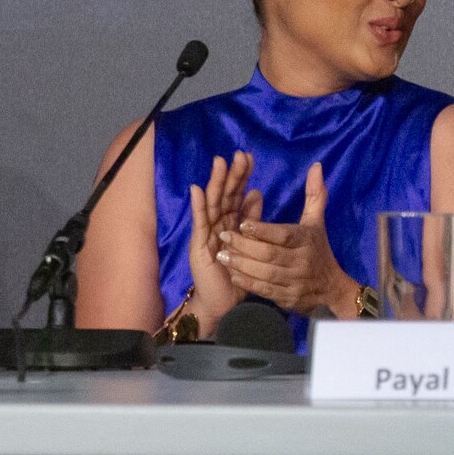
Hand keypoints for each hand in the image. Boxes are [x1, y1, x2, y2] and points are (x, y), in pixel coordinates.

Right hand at [186, 151, 255, 332]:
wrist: (224, 301)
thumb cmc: (238, 273)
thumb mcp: (250, 242)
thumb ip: (252, 219)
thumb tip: (256, 192)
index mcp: (231, 223)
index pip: (236, 194)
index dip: (242, 176)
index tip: (249, 157)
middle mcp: (218, 225)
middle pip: (224, 195)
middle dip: (231, 174)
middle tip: (239, 154)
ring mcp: (207, 233)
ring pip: (211, 203)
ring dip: (215, 183)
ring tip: (219, 163)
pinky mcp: (199, 245)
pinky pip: (199, 222)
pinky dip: (197, 205)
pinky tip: (197, 189)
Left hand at [214, 162, 358, 317]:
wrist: (330, 289)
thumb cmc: (317, 250)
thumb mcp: (316, 222)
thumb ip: (315, 194)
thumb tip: (316, 166)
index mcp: (307, 241)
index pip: (284, 235)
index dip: (263, 230)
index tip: (242, 223)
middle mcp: (302, 262)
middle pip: (270, 254)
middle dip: (244, 246)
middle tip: (222, 236)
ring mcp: (294, 282)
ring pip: (264, 273)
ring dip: (241, 264)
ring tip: (222, 255)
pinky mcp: (287, 298)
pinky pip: (264, 290)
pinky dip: (247, 283)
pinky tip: (233, 274)